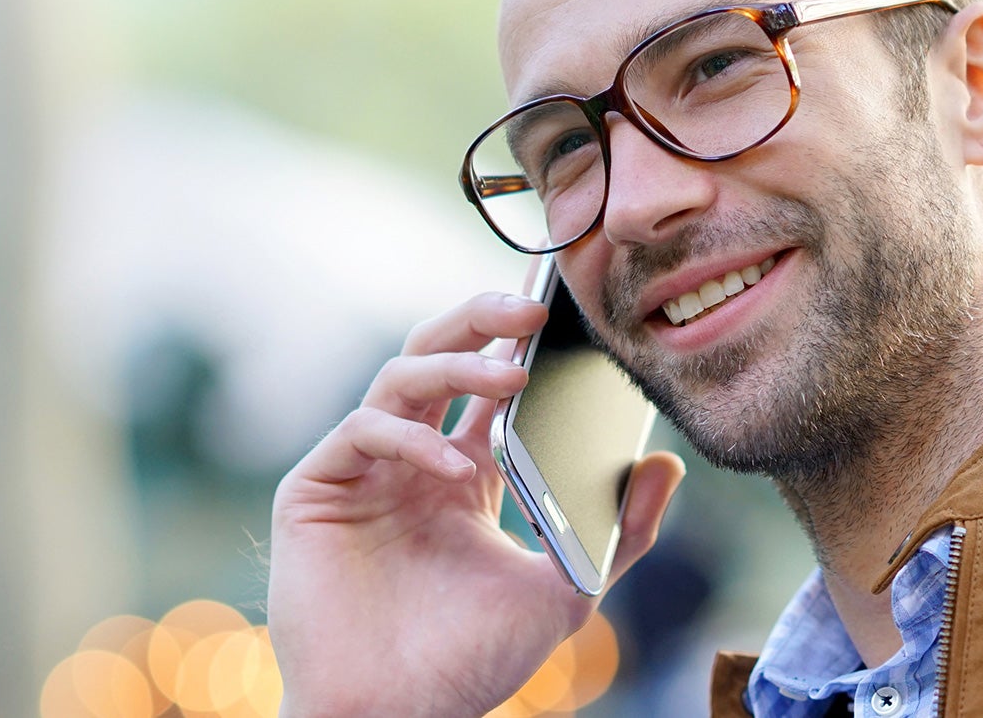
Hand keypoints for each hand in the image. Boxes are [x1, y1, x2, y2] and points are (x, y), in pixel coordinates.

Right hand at [267, 291, 685, 717]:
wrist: (397, 716)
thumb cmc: (470, 663)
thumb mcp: (565, 589)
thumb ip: (619, 531)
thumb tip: (667, 464)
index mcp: (462, 474)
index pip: (487, 385)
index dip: (517, 345)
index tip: (566, 317)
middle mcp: (409, 460)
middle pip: (438, 356)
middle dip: (481, 321)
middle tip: (533, 306)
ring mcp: (361, 470)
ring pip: (399, 378)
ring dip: (455, 366)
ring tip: (512, 373)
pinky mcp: (315, 488)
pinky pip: (361, 430)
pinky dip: (409, 437)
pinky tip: (452, 465)